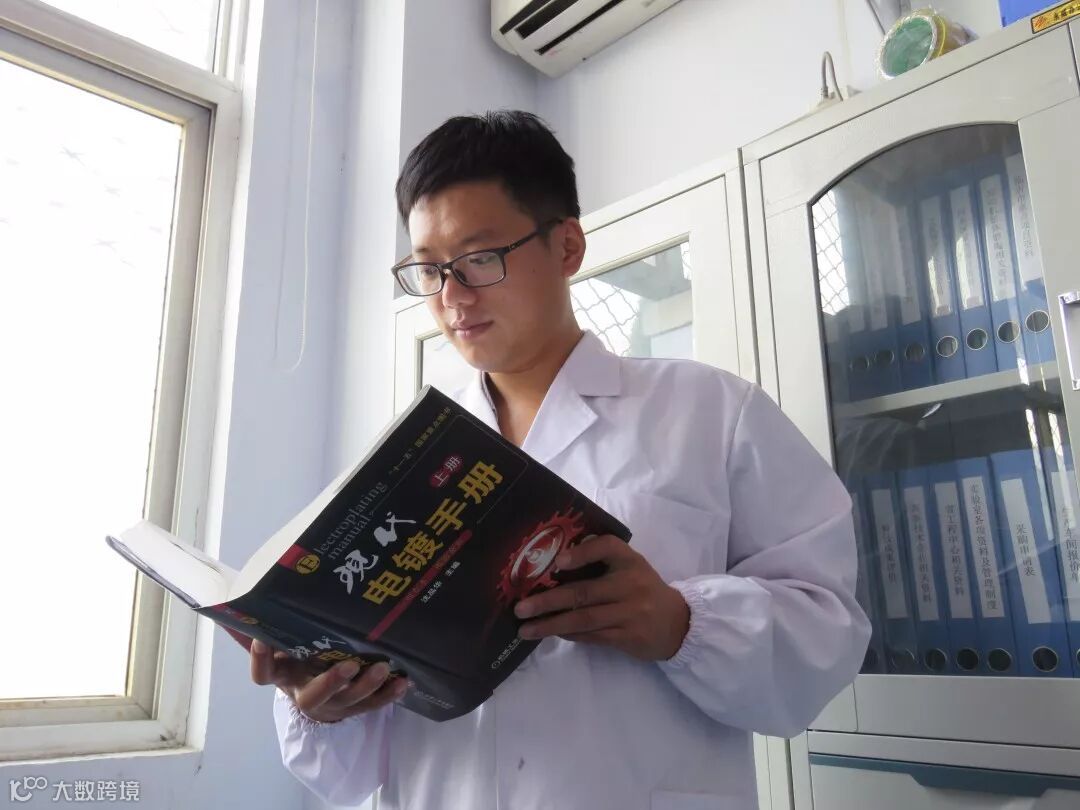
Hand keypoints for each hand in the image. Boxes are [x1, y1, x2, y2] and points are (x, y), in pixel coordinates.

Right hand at [250, 639, 406, 722]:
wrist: (316, 697)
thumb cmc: (298, 661)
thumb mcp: (282, 645)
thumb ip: (269, 625)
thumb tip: (238, 599)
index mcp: (283, 677)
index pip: (263, 675)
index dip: (260, 660)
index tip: (262, 639)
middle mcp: (306, 694)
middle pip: (313, 697)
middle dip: (331, 682)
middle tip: (349, 665)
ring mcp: (333, 704)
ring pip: (349, 701)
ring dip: (367, 686)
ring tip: (383, 668)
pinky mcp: (355, 708)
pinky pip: (373, 705)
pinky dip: (388, 695)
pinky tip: (403, 682)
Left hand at [513, 534, 690, 660]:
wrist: (678, 623)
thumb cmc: (643, 589)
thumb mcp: (630, 566)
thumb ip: (602, 559)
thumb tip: (555, 562)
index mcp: (629, 561)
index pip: (607, 547)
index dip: (582, 553)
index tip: (558, 562)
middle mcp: (630, 584)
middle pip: (583, 592)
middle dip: (548, 601)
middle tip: (521, 608)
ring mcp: (630, 613)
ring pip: (583, 619)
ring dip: (551, 625)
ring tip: (526, 629)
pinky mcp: (628, 636)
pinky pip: (592, 636)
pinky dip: (570, 635)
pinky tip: (552, 634)